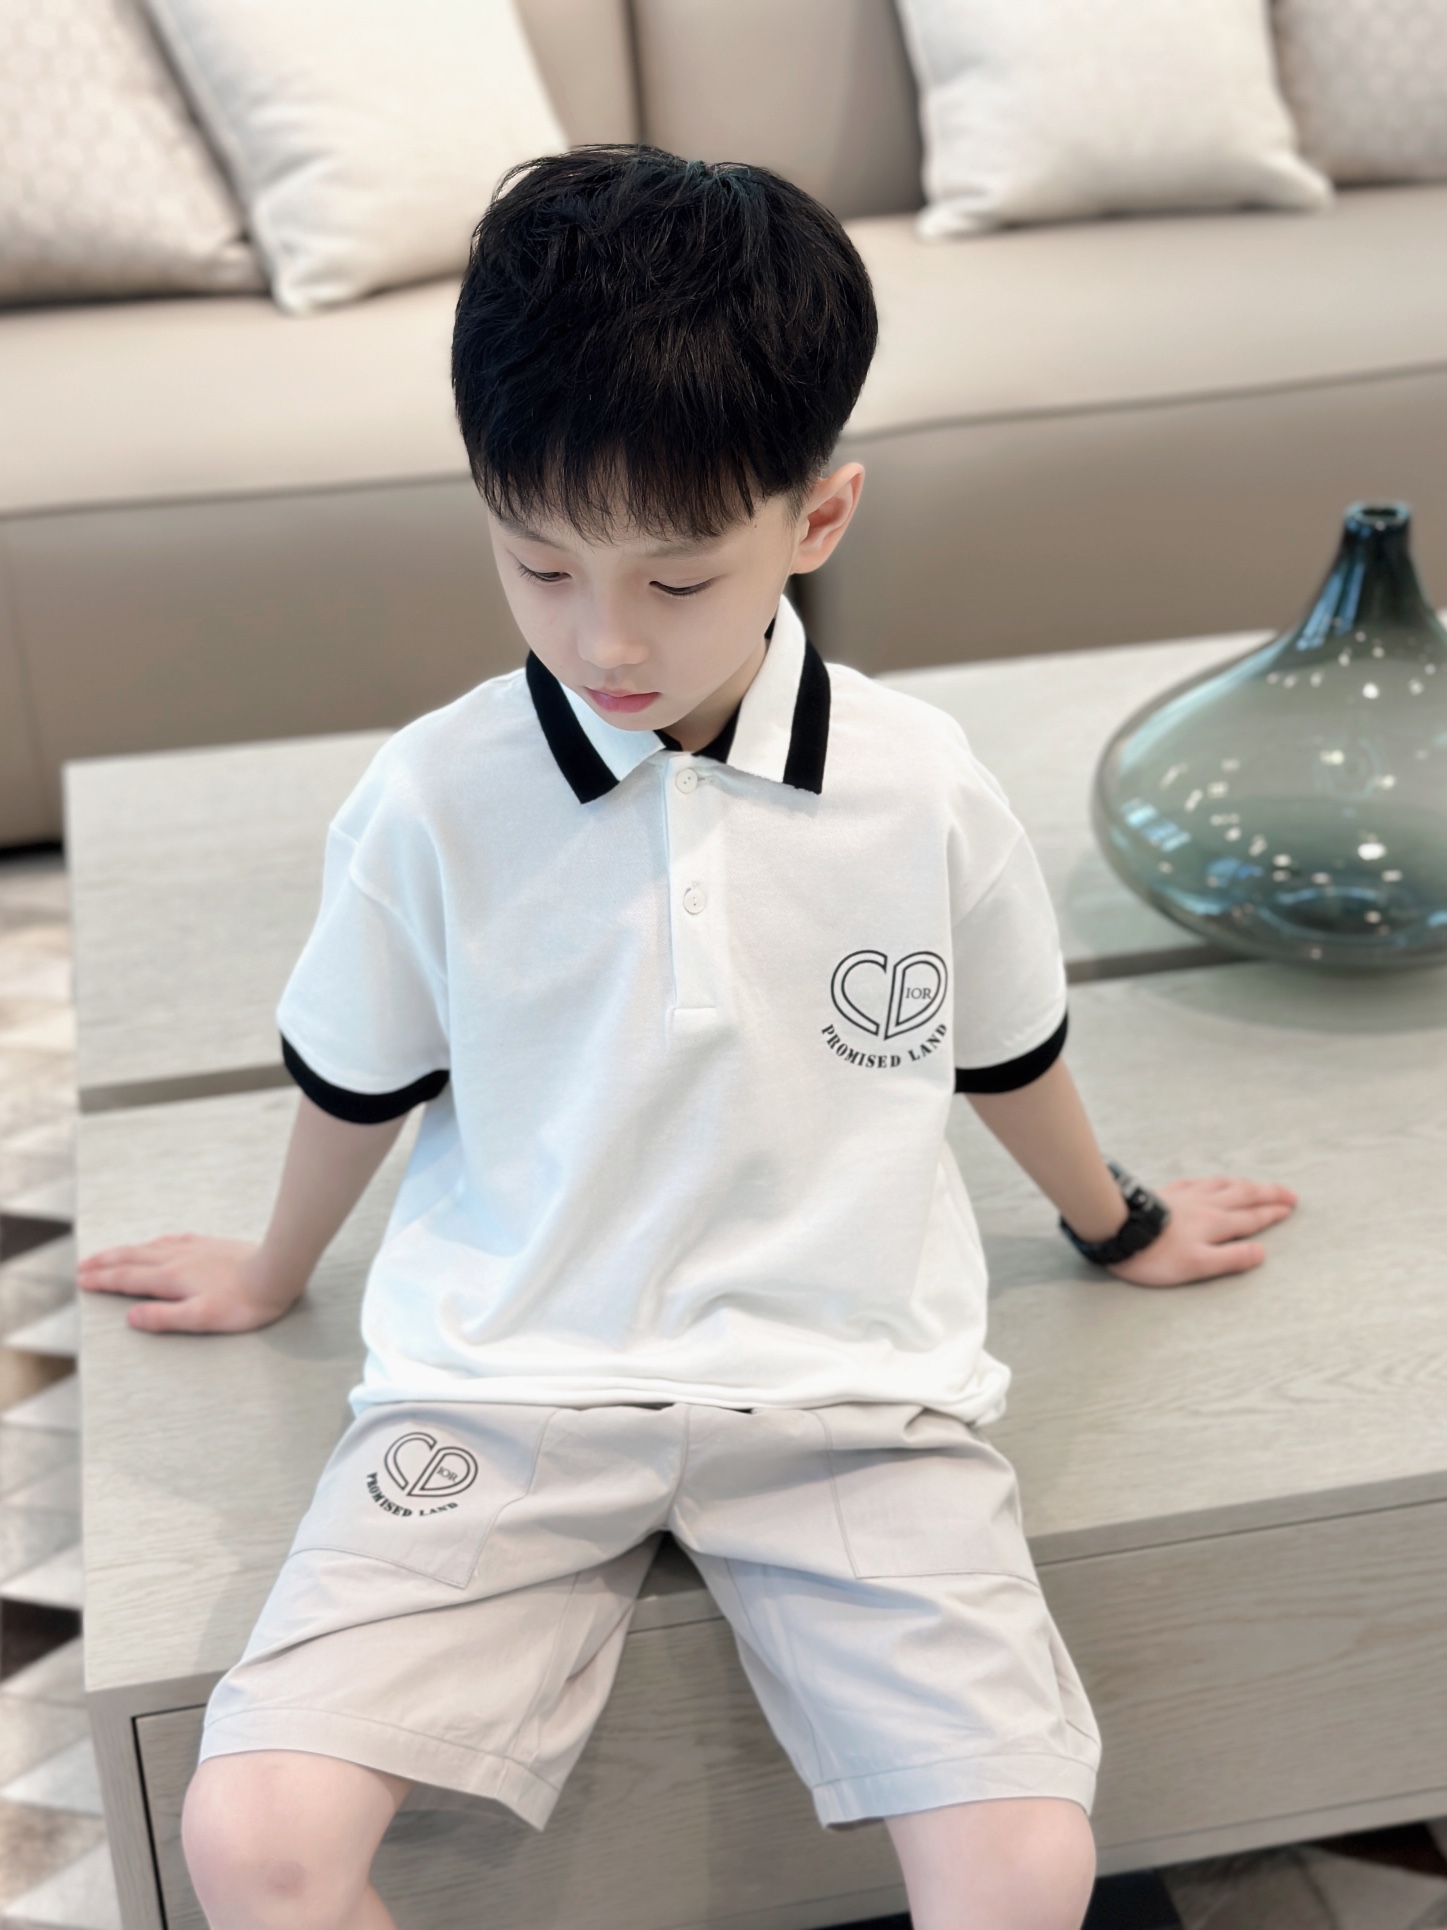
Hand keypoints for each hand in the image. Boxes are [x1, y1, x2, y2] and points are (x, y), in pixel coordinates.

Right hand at [78, 1234, 298, 1332]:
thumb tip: (131, 1317)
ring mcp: (195, 1248)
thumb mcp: (202, 1318)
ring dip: (125, 1251)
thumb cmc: (244, 1301)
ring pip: (150, 1247)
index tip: (82, 1280)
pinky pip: (173, 1240)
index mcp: (171, 1278)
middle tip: (83, 1265)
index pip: (127, 1278)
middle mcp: (178, 1258)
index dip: (103, 1280)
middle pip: (133, 1258)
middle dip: (106, 1262)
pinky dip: (155, 1242)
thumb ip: (164, 1317)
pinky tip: (157, 1243)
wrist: (278, 1270)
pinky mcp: (211, 1244)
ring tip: (109, 1254)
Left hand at [1107, 1176, 1296, 1287]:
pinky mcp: (1168, 1192)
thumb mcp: (1198, 1265)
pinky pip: (1199, 1181)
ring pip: (1223, 1185)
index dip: (1272, 1213)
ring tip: (1257, 1185)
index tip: (1289, 1208)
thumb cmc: (1155, 1254)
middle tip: (1288, 1193)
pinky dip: (1214, 1180)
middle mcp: (1205, 1205)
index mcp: (1215, 1224)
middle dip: (1268, 1194)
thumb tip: (1261, 1252)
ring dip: (1245, 1184)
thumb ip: (1231, 1258)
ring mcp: (1186, 1195)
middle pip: (1244, 1195)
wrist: (1117, 1229)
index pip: (1251, 1217)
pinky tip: (1212, 1181)